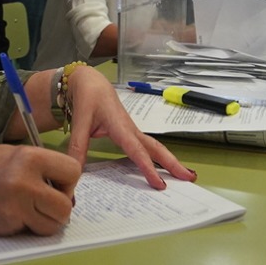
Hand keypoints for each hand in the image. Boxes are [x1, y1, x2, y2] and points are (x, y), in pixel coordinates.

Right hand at [0, 145, 79, 235]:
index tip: (58, 182)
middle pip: (65, 206)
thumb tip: (67, 184)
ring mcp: (16, 208)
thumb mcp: (16, 154)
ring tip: (33, 208)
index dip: (68, 180)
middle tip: (48, 200)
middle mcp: (25, 183)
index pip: (72, 171)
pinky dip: (30, 225)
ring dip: (47, 220)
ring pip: (53, 225)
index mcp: (30, 158)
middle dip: (60, 205)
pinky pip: (33, 230)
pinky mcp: (9, 225)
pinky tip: (16, 213)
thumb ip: (43, 166)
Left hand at [63, 66, 193, 190]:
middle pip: (156, 148)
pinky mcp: (130, 133)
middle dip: (173, 163)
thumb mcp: (80, 121)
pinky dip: (158, 158)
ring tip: (185, 175)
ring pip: (155, 147)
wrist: (90, 82)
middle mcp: (130, 129)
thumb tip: (75, 172)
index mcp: (120, 125)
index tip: (159, 184)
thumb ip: (77, 147)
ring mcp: (132, 131)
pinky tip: (162, 169)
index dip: (148, 168)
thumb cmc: (88, 97)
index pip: (136, 150)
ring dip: (169, 161)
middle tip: (190, 178)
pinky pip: (147, 147)